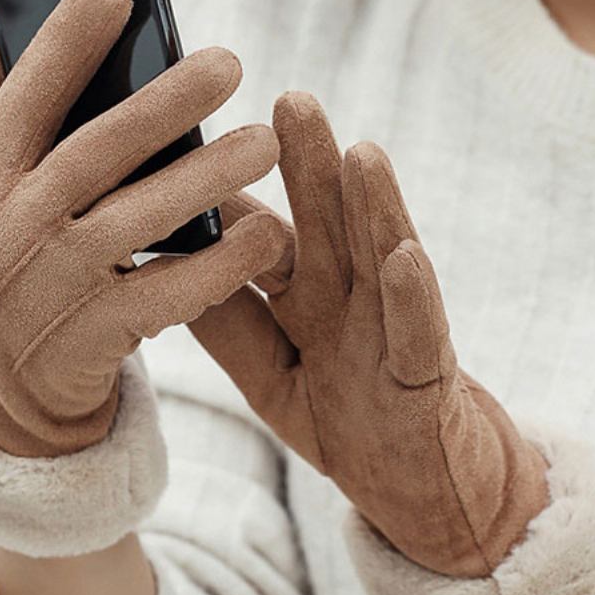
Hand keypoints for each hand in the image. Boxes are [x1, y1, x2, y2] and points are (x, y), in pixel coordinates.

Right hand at [0, 0, 284, 457]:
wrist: (6, 381)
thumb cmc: (12, 254)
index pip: (18, 100)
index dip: (63, 46)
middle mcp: (5, 231)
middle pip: (88, 158)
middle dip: (158, 108)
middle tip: (229, 62)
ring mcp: (49, 289)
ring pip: (133, 225)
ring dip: (202, 181)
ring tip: (265, 144)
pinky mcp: (93, 338)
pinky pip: (164, 297)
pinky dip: (216, 267)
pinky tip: (265, 235)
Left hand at [188, 92, 550, 577]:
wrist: (424, 494)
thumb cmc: (349, 426)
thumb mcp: (272, 382)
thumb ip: (232, 332)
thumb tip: (166, 271)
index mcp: (303, 303)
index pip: (263, 240)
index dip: (232, 196)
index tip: (197, 146)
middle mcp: (347, 305)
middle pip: (325, 227)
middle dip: (309, 167)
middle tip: (289, 101)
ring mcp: (391, 336)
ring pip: (381, 262)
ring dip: (372, 208)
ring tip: (358, 152)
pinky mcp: (429, 380)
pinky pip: (420, 335)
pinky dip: (412, 297)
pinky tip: (403, 254)